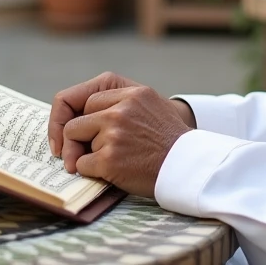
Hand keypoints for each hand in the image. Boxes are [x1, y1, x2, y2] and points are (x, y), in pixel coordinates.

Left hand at [61, 84, 193, 197]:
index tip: (78, 133)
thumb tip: (85, 111)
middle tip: (84, 152)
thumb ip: (122, 102)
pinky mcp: (109, 159)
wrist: (188, 167)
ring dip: (88, 155)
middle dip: (78, 139)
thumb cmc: (169, 140)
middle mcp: (121, 110)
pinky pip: (81, 165)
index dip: (83, 119)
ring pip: (77, 144)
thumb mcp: (151, 105)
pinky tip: (110, 172)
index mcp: (132, 94)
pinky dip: (90, 172)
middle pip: (76, 123)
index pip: (89, 101)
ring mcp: (114, 134)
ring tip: (113, 160)